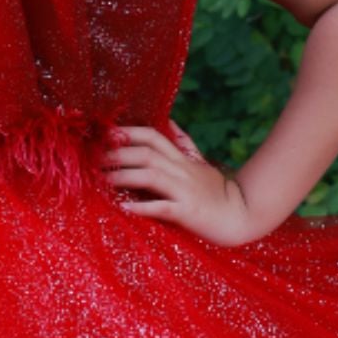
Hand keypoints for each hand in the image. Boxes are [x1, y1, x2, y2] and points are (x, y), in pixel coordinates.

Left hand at [102, 120, 263, 244]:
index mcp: (181, 159)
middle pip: (146, 153)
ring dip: (124, 176)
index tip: (106, 136)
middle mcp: (181, 170)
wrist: (242, 214)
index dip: (128, 133)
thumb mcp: (200, 162)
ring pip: (151, 175)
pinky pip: (162, 207)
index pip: (152, 136)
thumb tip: (170, 123)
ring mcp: (184, 190)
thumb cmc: (217, 192)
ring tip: (103, 181)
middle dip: (118, 154)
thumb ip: (183, 143)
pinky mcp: (188, 212)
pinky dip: (143, 206)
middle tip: (94, 160)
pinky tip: (124, 207)